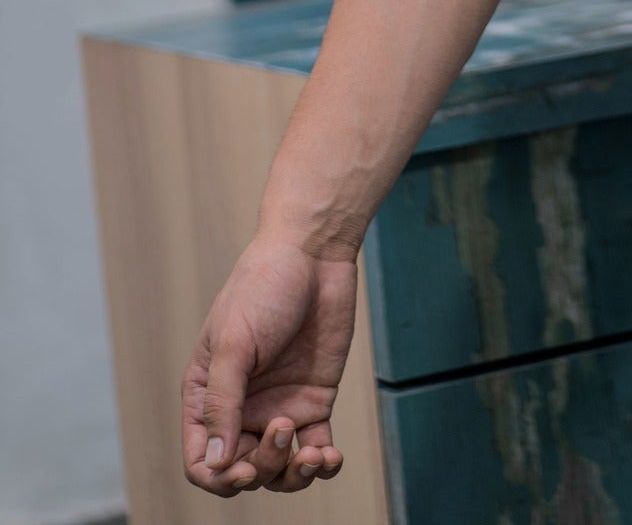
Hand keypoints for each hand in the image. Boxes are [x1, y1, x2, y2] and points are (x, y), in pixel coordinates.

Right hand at [181, 233, 355, 496]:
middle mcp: (242, 409)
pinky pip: (315, 449)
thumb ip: (223, 402)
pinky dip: (323, 464)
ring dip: (294, 476)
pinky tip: (330, 456)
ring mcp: (279, 406)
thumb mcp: (234, 342)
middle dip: (262, 468)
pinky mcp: (314, 400)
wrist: (314, 253)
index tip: (243, 467)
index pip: (201, 460)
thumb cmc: (263, 287)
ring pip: (279, 470)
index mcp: (208, 396)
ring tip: (313, 454)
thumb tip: (216, 463)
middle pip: (243, 469)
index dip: (218, 477)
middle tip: (282, 433)